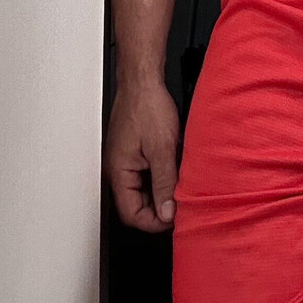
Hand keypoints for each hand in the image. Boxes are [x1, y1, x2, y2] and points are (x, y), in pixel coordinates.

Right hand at [104, 79, 179, 230]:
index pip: (131, 214)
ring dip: (163, 190)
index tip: (174, 218)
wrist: (143, 80)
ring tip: (181, 182)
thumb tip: (168, 212)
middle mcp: (119, 169)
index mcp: (119, 172)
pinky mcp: (136, 152)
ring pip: (144, 189)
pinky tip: (176, 167)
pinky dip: (163, 175)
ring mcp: (127, 160)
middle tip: (182, 202)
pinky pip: (148, 174)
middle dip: (160, 206)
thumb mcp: (162, 148)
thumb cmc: (146, 106)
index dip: (154, 222)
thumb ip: (164, 183)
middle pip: (137, 204)